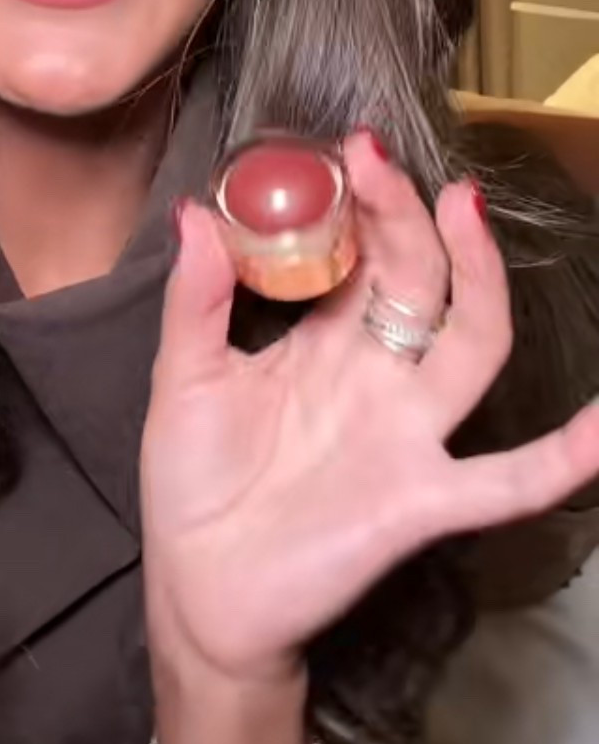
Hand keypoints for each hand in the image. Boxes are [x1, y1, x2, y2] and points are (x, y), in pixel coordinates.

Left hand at [140, 132, 598, 691]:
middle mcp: (377, 376)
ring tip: (465, 209)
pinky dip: (563, 457)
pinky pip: (507, 480)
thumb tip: (196, 213)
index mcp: (323, 341)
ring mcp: (407, 434)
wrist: (198, 594)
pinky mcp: (420, 499)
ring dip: (481, 280)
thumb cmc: (194, 484)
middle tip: (376, 159)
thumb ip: (196, 302)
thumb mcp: (184, 380)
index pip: (361, 255)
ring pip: (471, 346)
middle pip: (417, 280)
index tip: (346, 149)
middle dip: (405, 216)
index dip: (360, 203)